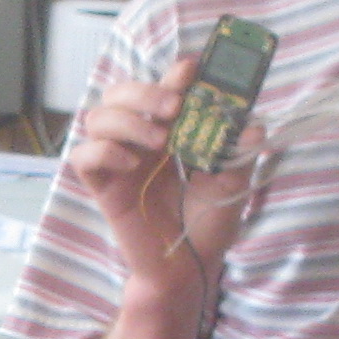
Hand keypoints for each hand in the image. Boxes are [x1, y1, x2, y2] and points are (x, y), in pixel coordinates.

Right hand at [58, 59, 256, 298]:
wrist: (189, 269)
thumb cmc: (207, 225)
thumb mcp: (233, 185)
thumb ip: (240, 154)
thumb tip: (254, 125)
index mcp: (169, 132)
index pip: (162, 90)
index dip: (172, 75)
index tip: (191, 70)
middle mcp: (139, 141)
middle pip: (118, 93)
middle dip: (144, 92)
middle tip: (174, 109)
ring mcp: (117, 162)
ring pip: (97, 117)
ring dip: (126, 120)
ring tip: (159, 143)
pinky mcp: (103, 187)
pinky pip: (84, 157)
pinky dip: (104, 152)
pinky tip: (131, 165)